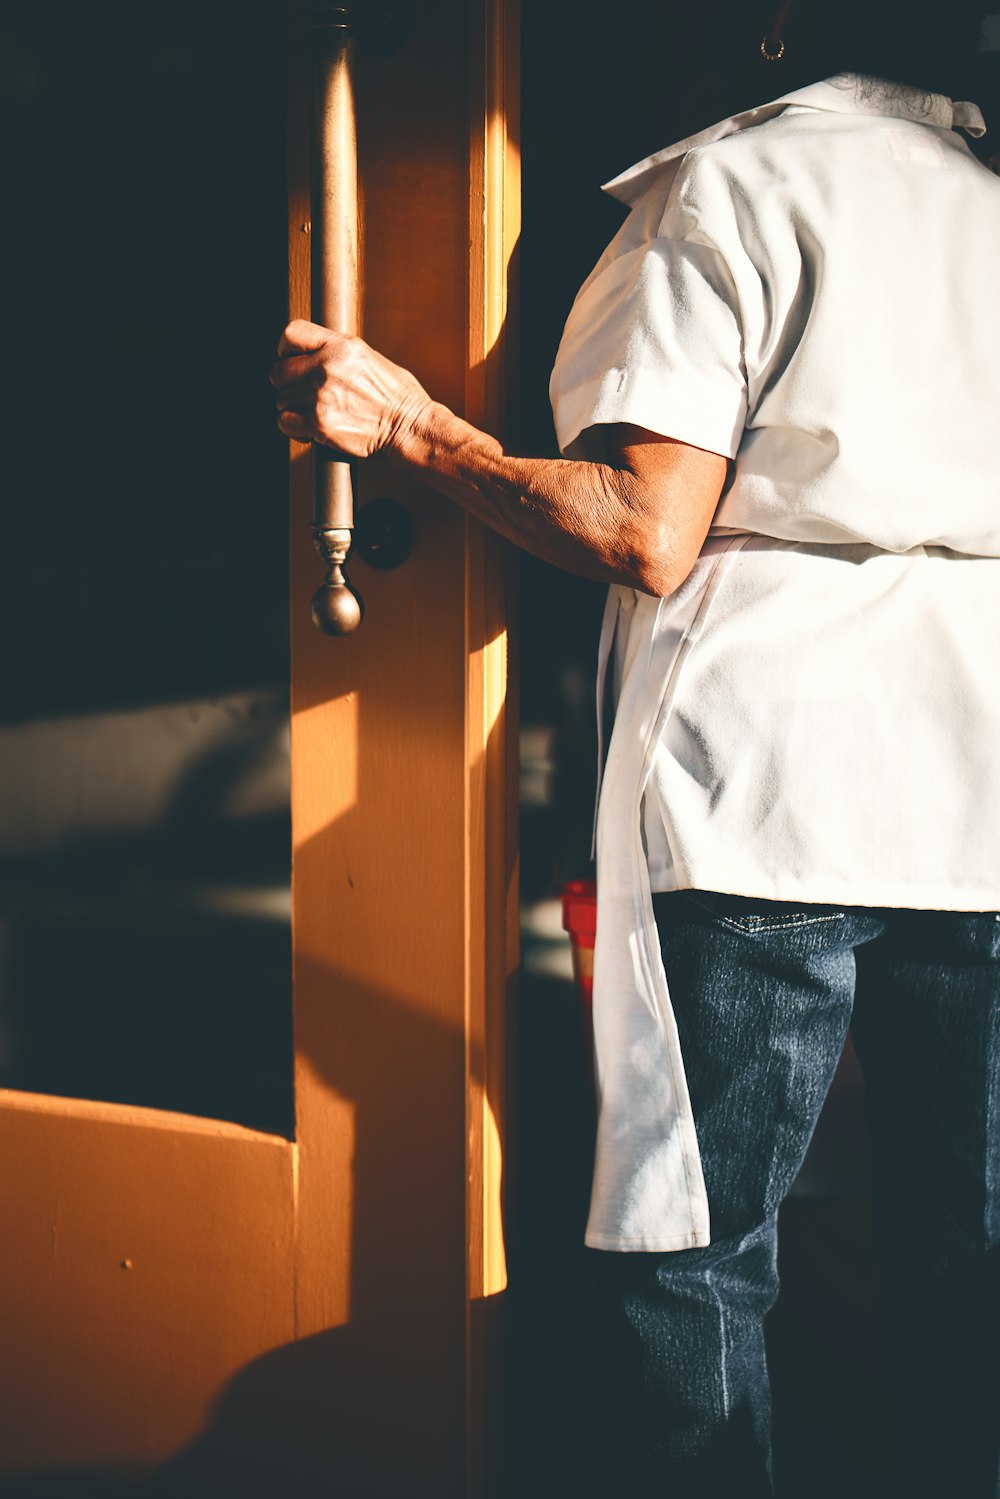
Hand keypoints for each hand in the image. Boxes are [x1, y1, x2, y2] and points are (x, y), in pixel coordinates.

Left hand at [269, 319, 431, 458]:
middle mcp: (327, 367)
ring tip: (313, 413)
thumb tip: (316, 356)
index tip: (289, 360)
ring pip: (281, 399)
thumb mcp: (371, 359)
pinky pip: (285, 422)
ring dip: (292, 408)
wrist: (410, 428)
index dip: (284, 349)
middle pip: (279, 371)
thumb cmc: (399, 398)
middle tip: (300, 393)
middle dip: (286, 384)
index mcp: (341, 346)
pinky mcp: (319, 422)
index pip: (291, 333)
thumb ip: (338, 354)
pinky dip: (293, 427)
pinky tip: (309, 429)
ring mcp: (320, 395)